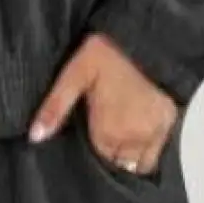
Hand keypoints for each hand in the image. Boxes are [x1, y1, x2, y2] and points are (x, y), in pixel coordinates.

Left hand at [26, 34, 178, 176]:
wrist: (149, 36)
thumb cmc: (109, 53)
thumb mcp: (74, 75)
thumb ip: (55, 108)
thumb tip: (34, 137)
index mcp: (107, 133)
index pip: (96, 163)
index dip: (89, 157)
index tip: (85, 144)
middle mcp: (132, 140)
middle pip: (117, 166)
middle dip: (107, 158)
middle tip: (99, 141)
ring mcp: (154, 134)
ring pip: (136, 165)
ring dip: (126, 159)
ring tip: (116, 142)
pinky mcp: (169, 125)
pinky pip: (156, 155)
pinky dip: (145, 154)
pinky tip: (135, 139)